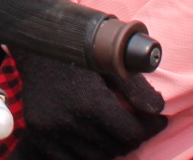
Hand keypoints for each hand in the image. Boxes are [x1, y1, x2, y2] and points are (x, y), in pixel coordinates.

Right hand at [12, 48, 165, 159]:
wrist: (35, 44)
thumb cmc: (78, 50)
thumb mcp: (111, 60)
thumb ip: (137, 88)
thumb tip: (157, 112)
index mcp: (90, 102)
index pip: (132, 135)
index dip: (150, 129)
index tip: (157, 120)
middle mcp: (69, 120)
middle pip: (115, 148)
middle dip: (130, 137)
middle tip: (136, 124)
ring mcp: (50, 130)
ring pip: (95, 156)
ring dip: (109, 146)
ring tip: (113, 129)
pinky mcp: (37, 135)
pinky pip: (70, 158)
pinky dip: (84, 151)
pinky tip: (91, 134)